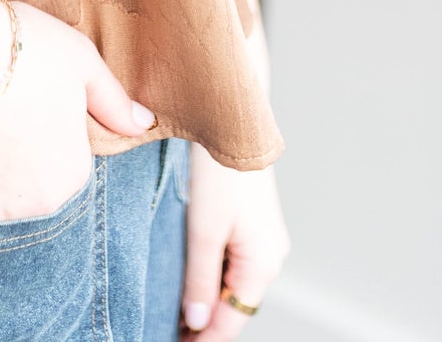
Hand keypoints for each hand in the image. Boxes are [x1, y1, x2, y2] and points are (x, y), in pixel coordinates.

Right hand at [0, 0, 155, 225]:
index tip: (23, 121)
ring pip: (0, 217)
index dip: (44, 146)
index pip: (66, 172)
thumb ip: (113, 100)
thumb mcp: (80, 60)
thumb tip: (143, 125)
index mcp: (76, 170)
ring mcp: (2, 217)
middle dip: (20, 176)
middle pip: (35, 200)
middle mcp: (46, 205)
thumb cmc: (21, 49)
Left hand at [179, 142, 289, 336]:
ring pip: (236, 283)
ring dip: (211, 296)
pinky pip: (237, 261)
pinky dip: (216, 273)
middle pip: (237, 306)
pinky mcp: (257, 224)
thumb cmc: (220, 173)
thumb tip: (197, 321)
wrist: (235, 121)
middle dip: (207, 321)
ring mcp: (266, 239)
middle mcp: (271, 256)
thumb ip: (200, 280)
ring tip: (176, 307)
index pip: (233, 321)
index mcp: (263, 264)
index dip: (205, 340)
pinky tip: (194, 273)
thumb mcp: (203, 231)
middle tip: (170, 327)